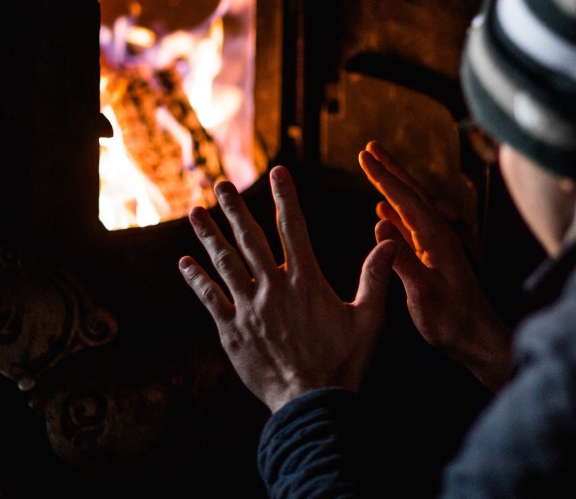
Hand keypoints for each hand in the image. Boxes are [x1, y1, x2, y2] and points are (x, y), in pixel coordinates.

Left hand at [179, 165, 397, 413]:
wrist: (312, 402)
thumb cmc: (344, 361)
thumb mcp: (369, 317)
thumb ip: (376, 277)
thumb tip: (390, 242)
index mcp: (306, 281)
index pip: (293, 228)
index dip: (284, 197)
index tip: (277, 172)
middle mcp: (273, 288)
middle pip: (249, 239)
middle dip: (235, 208)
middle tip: (221, 184)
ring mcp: (249, 309)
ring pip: (224, 263)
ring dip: (209, 236)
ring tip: (195, 213)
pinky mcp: (232, 331)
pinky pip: (210, 299)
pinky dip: (197, 280)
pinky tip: (185, 263)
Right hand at [359, 141, 512, 390]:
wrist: (479, 340)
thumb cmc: (454, 322)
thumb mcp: (424, 293)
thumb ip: (402, 260)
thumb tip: (379, 226)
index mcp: (436, 239)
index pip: (406, 199)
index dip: (383, 177)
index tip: (364, 156)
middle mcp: (438, 237)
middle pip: (411, 195)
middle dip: (390, 170)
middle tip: (369, 148)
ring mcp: (436, 248)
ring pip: (410, 209)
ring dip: (392, 189)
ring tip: (375, 171)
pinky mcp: (433, 261)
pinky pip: (410, 229)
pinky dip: (395, 215)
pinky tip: (383, 214)